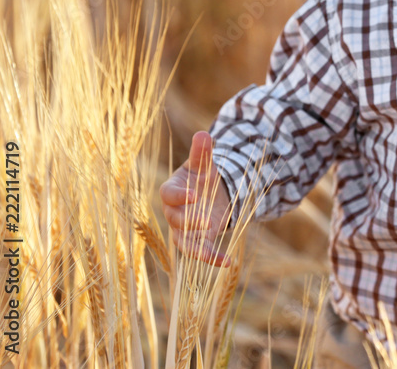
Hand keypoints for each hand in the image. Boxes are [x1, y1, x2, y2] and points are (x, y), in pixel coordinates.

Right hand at [159, 131, 232, 265]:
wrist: (209, 192)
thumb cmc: (201, 176)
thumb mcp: (203, 164)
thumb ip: (202, 152)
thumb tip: (204, 134)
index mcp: (171, 190)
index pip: (168, 195)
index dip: (179, 196)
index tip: (193, 195)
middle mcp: (174, 212)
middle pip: (175, 221)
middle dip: (189, 223)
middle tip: (207, 222)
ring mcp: (184, 229)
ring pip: (184, 243)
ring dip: (198, 250)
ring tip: (214, 255)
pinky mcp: (198, 240)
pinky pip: (201, 252)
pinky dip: (212, 258)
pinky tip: (228, 262)